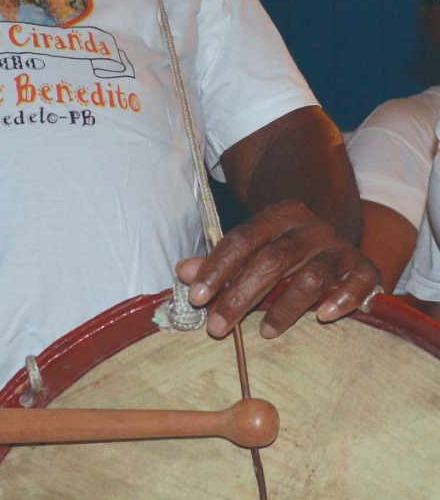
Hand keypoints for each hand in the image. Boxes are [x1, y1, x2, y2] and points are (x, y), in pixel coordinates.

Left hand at [176, 199, 380, 339]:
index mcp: (278, 215)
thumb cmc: (284, 250)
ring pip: (312, 276)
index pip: (242, 239)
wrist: (336, 239)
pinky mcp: (366, 267)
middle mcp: (311, 227)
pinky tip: (322, 317)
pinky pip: (357, 283)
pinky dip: (341, 299)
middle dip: (241, 296)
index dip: (217, 268)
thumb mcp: (253, 249)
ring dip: (285, 307)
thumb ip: (220, 261)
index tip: (196, 297)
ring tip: (264, 332)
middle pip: (272, 260)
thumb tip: (183, 272)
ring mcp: (340, 246)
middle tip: (217, 326)